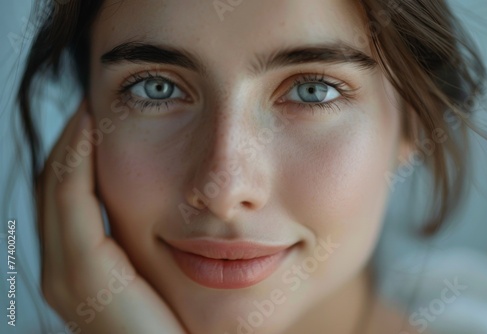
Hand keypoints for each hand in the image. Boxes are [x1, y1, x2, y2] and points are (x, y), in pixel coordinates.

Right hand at [37, 101, 186, 333]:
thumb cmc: (178, 323)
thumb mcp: (155, 275)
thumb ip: (143, 243)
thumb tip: (161, 205)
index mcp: (77, 269)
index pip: (68, 198)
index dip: (78, 156)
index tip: (98, 119)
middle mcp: (61, 270)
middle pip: (55, 189)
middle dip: (70, 145)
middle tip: (91, 108)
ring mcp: (64, 272)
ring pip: (57, 188)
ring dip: (71, 146)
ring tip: (90, 110)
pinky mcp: (80, 272)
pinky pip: (72, 199)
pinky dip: (78, 160)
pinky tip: (93, 128)